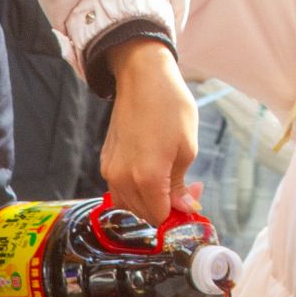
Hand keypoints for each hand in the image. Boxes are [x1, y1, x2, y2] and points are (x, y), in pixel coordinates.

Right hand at [100, 39, 201, 228]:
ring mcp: (110, 172)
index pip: (159, 217)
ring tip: (167, 180)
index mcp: (147, 178)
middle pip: (143, 214)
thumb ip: (180, 185)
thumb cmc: (169, 108)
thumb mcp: (186, 149)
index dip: (177, 213)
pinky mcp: (105, 163)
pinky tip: (150, 172)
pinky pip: (119, 190)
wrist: (142, 79)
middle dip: (164, 207)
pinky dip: (135, 190)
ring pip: (129, 205)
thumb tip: (184, 208)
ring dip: (148, 201)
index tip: (191, 198)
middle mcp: (123, 180)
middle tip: (185, 188)